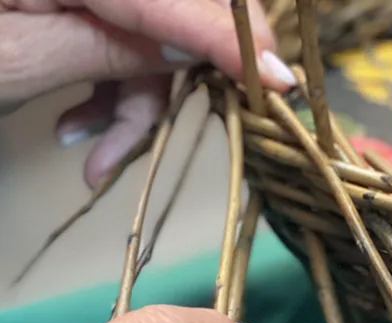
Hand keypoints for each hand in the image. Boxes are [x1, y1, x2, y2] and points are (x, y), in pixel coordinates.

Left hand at [0, 0, 295, 187]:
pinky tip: (80, 127)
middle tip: (164, 132)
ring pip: (152, 26)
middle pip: (175, 2)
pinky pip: (121, 31)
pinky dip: (112, 84)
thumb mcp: (20, 56)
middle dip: (176, 74)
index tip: (281, 85)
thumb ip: (115, 45)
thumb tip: (201, 50)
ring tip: (95, 154)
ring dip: (136, 96)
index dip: (231, 41)